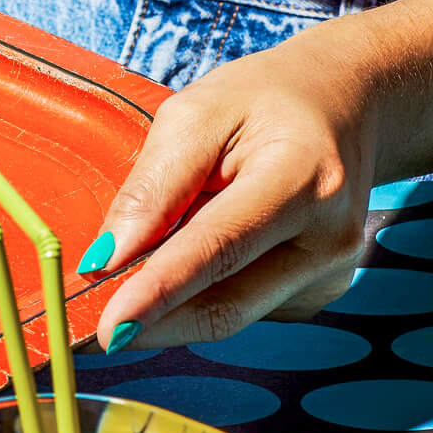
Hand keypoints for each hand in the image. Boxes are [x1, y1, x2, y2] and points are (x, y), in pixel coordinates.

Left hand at [85, 29, 380, 350]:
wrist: (346, 104)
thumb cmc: (265, 102)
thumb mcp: (197, 115)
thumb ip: (152, 189)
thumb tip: (105, 261)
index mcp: (303, 180)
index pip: (217, 249)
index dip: (159, 293)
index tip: (110, 330)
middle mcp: (329, 238)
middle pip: (224, 304)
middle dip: (151, 320)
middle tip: (86, 329)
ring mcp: (329, 274)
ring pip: (227, 311)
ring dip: (175, 297)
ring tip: (166, 238)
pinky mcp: (317, 293)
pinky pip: (240, 304)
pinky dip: (204, 287)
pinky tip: (207, 243)